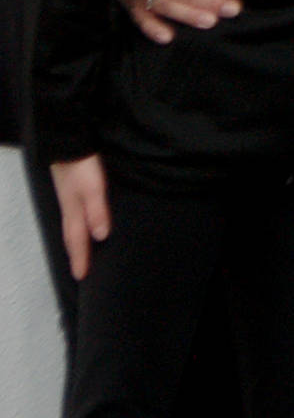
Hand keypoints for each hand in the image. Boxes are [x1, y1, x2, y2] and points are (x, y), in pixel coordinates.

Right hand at [52, 155, 109, 279]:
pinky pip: (75, 213)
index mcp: (74, 210)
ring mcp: (70, 196)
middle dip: (76, 253)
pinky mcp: (74, 187)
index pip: (77, 240)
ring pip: (72, 224)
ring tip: (82, 251)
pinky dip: (79, 224)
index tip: (81, 276)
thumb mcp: (93, 188)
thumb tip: (101, 236)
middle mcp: (70, 206)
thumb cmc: (81, 164)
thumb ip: (97, 211)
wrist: (68, 141)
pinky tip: (85, 221)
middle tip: (80, 269)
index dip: (80, 258)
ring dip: (76, 240)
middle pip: (72, 235)